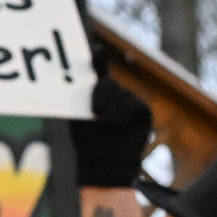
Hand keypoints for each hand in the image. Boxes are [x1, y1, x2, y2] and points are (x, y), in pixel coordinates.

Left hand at [68, 56, 154, 188]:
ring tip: (103, 125)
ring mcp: (129, 101)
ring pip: (119, 93)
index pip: (98, 69)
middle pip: (108, 83)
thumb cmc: (84, 141)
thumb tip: (76, 79)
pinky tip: (116, 127)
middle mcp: (113, 94)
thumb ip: (76, 95)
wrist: (101, 165)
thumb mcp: (74, 115)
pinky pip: (132, 104)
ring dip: (109, 110)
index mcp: (95, 92)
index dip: (98, 58)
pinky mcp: (142, 110)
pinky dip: (121, 116)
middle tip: (95, 111)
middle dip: (100, 94)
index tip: (96, 51)